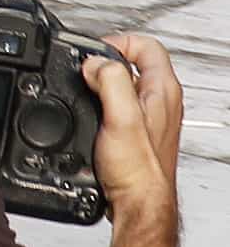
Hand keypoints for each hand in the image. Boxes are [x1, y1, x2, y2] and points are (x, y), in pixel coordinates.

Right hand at [85, 32, 182, 216]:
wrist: (137, 203)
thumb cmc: (137, 171)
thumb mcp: (121, 118)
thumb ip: (110, 82)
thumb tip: (94, 64)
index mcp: (163, 91)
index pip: (146, 45)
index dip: (116, 42)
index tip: (92, 55)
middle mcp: (160, 101)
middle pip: (132, 62)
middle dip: (103, 62)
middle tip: (84, 73)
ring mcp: (150, 116)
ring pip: (122, 83)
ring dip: (99, 83)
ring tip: (84, 92)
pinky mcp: (137, 130)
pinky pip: (116, 102)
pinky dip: (99, 101)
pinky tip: (88, 114)